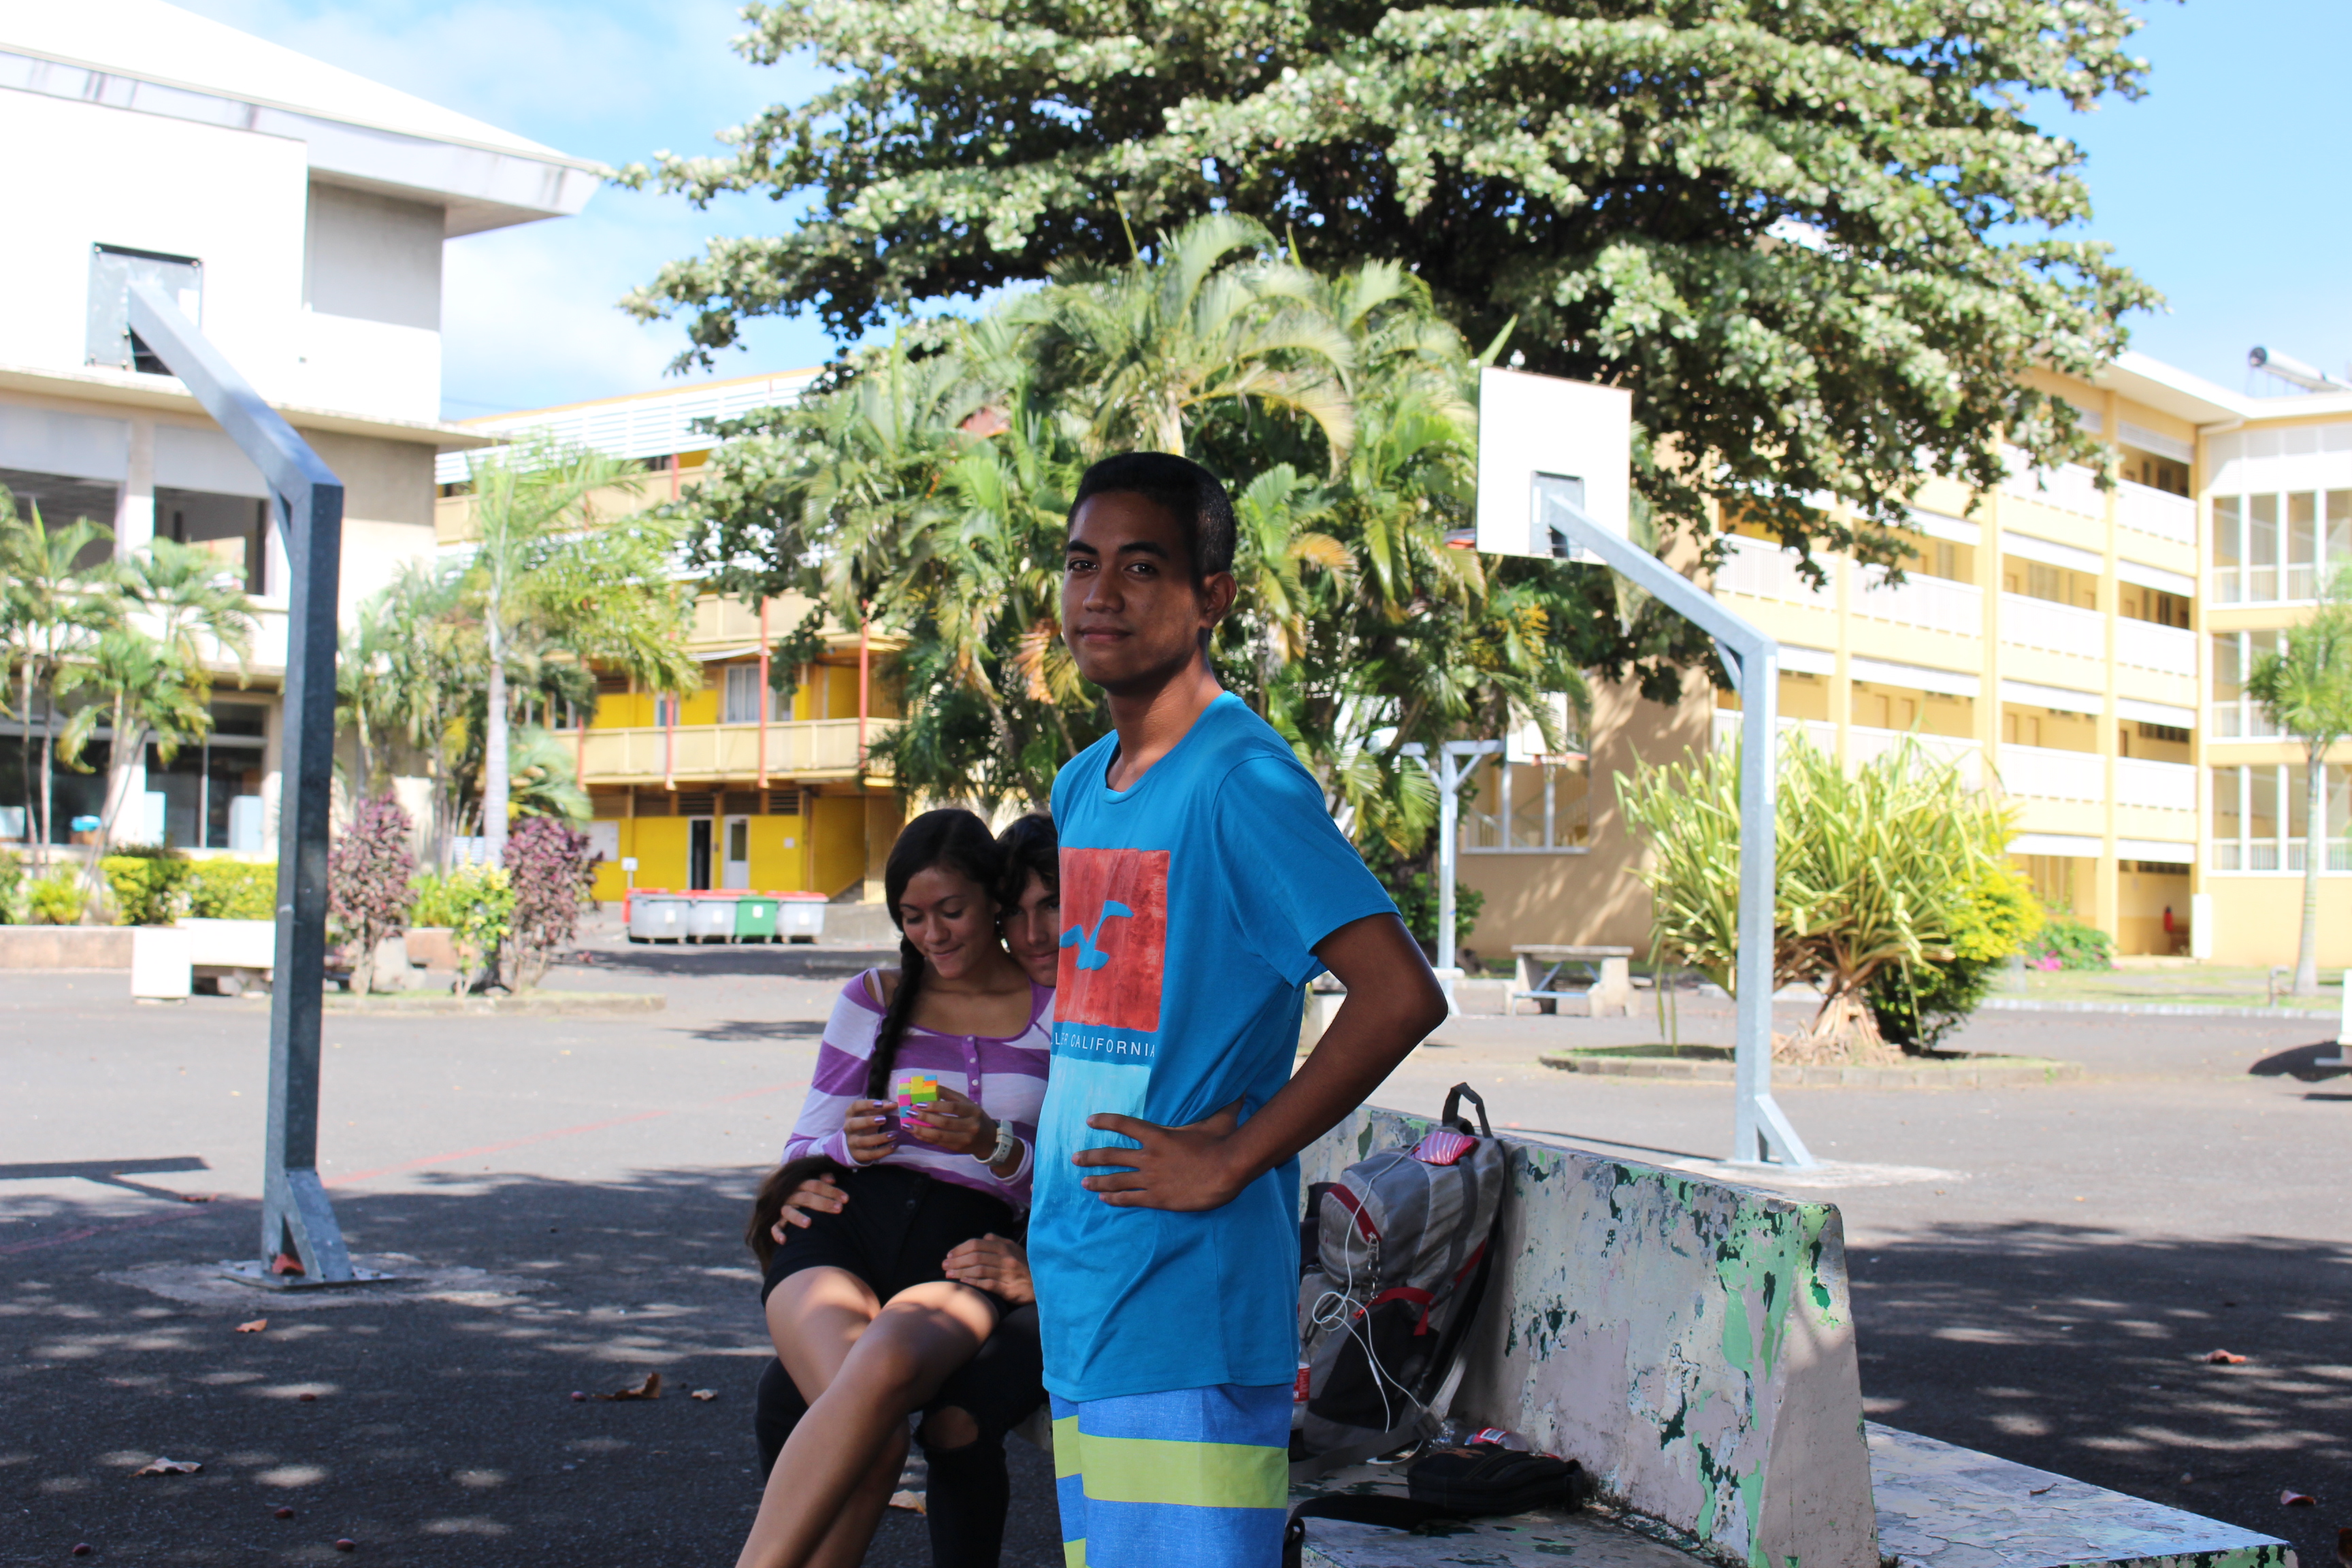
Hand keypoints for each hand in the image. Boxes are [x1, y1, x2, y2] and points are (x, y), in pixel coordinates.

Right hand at [768, 1173, 847, 1245]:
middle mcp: (791, 1196)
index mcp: (801, 1184)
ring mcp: (784, 1209)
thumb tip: (832, 1179)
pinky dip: (778, 1234)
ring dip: (798, 1217)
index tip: (846, 1199)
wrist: (794, 1202)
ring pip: (788, 1211)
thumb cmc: (812, 1194)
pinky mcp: (778, 1222)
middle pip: (806, 1197)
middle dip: (823, 1203)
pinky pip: (775, 1228)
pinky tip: (784, 1241)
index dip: (831, 1191)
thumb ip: (824, 1179)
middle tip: (839, 1209)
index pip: (816, 1185)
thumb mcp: (816, 1185)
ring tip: (809, 1223)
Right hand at [843, 1099, 894, 1164]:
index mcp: (851, 1114)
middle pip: (854, 1124)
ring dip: (879, 1138)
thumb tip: (894, 1104)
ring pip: (862, 1141)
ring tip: (894, 1134)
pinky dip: (883, 1151)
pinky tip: (894, 1145)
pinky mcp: (858, 1155)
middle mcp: (848, 1128)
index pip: (855, 1106)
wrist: (855, 1144)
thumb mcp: (871, 1114)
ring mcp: (851, 1142)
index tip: (880, 1104)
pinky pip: (870, 1154)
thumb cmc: (866, 1124)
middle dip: (868, 1121)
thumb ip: (882, 1107)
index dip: (867, 1104)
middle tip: (884, 1119)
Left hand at [903, 1084, 995, 1159]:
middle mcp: (971, 1126)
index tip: (920, 1103)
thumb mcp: (967, 1103)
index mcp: (973, 1111)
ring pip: (940, 1136)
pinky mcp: (958, 1149)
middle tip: (910, 1112)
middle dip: (925, 1117)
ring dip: (921, 1130)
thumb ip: (949, 1095)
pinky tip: (915, 1132)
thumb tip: (931, 1086)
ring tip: (908, 1125)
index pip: (953, 1108)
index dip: (935, 1106)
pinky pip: (939, 1143)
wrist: (989, 1139)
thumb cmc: (975, 1116)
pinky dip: (925, 1138)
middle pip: (945, 1123)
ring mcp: (965, 1140)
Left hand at [941, 1233, 1033, 1304]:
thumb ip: (998, 1242)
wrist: (1042, 1285)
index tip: (949, 1255)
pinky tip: (963, 1282)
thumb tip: (984, 1238)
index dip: (960, 1249)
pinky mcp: (1009, 1289)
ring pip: (979, 1269)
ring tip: (949, 1275)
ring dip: (961, 1272)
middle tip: (944, 1266)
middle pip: (975, 1256)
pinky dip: (973, 1282)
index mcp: (1004, 1247)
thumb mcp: (1014, 1249)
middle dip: (957, 1261)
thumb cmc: (1024, 1266)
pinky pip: (988, 1284)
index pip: (977, 1244)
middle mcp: (1005, 1258)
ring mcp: (1007, 1274)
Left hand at [1073, 1100, 1245, 1210]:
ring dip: (1098, 1181)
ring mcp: (1151, 1179)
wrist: (1227, 1170)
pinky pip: (1130, 1198)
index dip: (1105, 1121)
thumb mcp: (1220, 1118)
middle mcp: (1149, 1156)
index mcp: (1158, 1135)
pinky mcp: (1158, 1198)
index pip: (1124, 1124)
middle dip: (1091, 1157)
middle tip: (1075, 1158)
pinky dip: (1115, 1199)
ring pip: (1116, 1180)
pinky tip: (1104, 1200)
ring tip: (1083, 1182)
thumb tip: (1240, 1091)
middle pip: (1111, 1156)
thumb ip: (1224, 1104)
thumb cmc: (1223, 1143)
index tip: (1089, 1121)